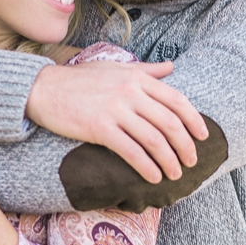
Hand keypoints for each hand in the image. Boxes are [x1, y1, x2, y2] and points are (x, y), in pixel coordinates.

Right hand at [26, 60, 208, 183]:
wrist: (42, 89)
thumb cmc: (81, 80)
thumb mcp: (117, 68)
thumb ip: (147, 70)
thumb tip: (172, 67)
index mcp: (137, 78)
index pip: (177, 100)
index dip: (194, 120)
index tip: (203, 136)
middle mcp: (130, 92)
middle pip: (170, 123)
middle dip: (185, 146)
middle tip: (192, 162)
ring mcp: (115, 110)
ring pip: (154, 140)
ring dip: (169, 161)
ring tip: (175, 174)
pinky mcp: (99, 128)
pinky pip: (131, 151)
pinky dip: (146, 166)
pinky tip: (153, 177)